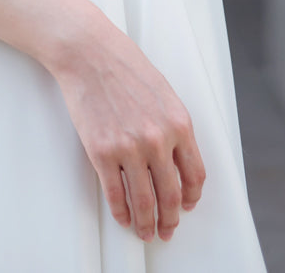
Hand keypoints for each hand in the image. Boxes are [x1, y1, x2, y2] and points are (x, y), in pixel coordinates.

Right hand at [49, 15, 204, 242]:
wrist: (89, 53)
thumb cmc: (125, 66)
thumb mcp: (163, 93)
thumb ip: (173, 126)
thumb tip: (177, 160)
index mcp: (179, 123)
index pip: (195, 174)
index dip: (192, 196)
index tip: (187, 204)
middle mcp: (158, 140)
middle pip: (170, 195)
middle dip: (170, 219)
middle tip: (168, 229)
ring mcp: (129, 148)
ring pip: (144, 202)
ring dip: (147, 223)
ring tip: (146, 231)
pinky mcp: (101, 152)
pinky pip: (115, 195)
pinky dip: (121, 212)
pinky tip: (123, 217)